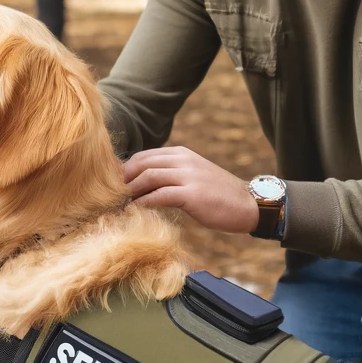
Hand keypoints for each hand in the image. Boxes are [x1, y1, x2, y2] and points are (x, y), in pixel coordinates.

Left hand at [122, 147, 259, 233]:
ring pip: (148, 177)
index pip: (144, 156)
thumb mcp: (193, 175)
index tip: (115, 184)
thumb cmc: (218, 195)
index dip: (126, 169)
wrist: (248, 204)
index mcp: (181, 153)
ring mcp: (188, 175)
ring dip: (131, 190)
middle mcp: (183, 160)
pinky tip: (135, 210)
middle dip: (124, 179)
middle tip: (113, 194)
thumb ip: (171, 174)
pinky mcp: (191, 194)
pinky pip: (158, 195)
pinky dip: (143, 202)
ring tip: (121, 202)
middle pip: (142, 164)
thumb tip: (143, 183)